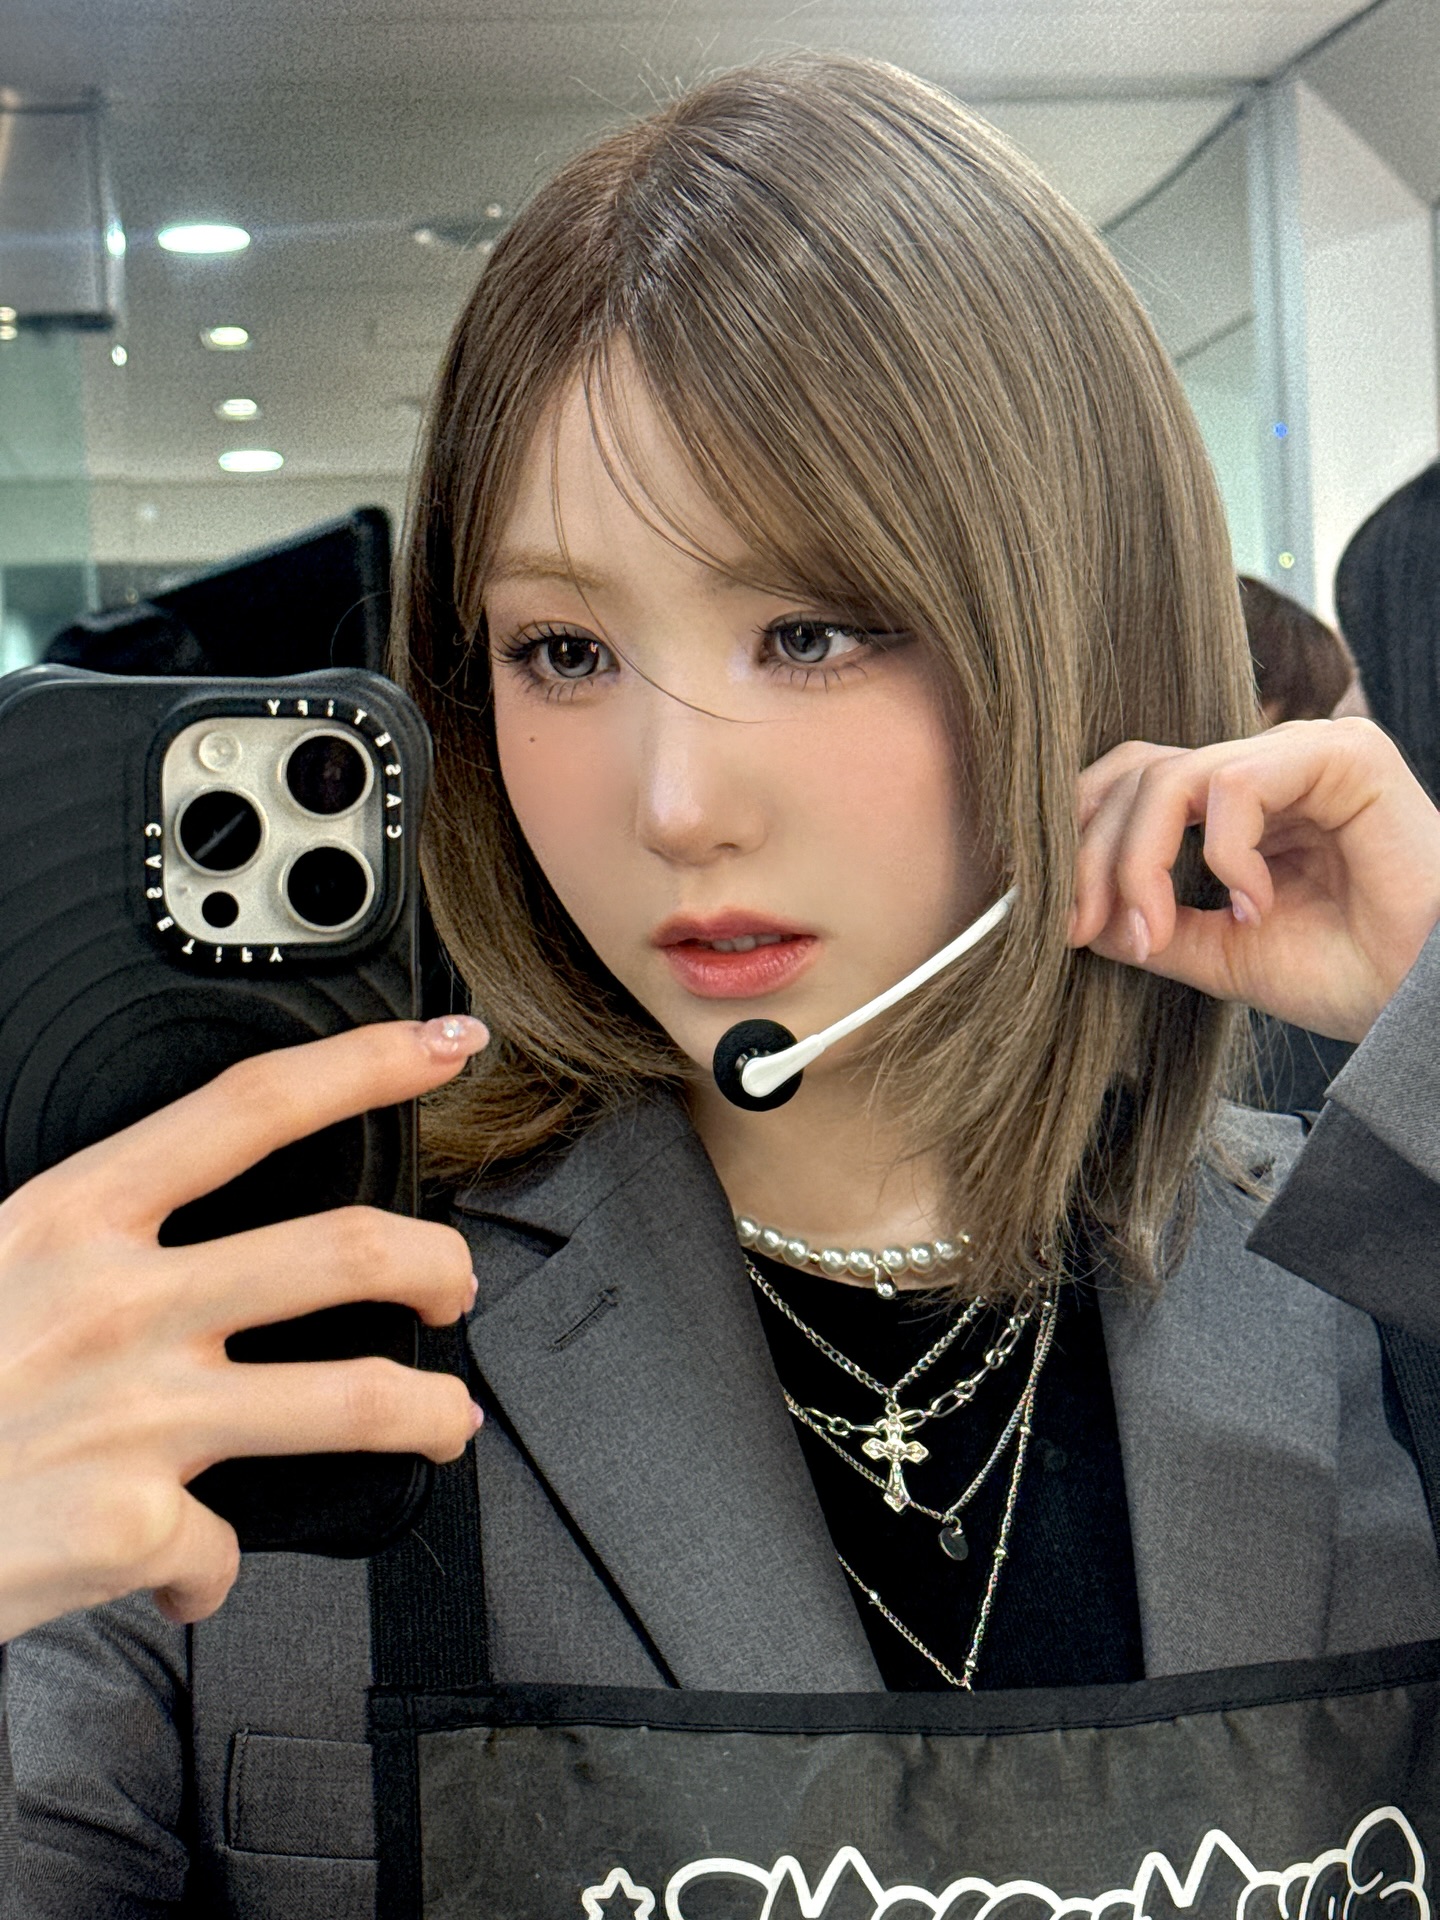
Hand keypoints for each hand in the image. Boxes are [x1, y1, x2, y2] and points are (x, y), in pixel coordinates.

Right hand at [0, 1014, 487, 1640]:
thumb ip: (80, 1241)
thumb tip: (164, 1238)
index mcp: (73, 1218)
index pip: (252, 1108)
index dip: (365, 1066)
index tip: (439, 1048)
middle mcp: (120, 1305)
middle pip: (343, 1251)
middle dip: (434, 1261)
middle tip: (454, 1281)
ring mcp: (137, 1415)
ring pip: (350, 1397)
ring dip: (424, 1410)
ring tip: (444, 1420)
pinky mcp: (133, 1525)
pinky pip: (221, 1549)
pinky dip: (209, 1568)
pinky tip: (188, 1569)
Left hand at [1069, 718, 1439, 1041]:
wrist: (1427, 1003)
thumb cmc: (1346, 974)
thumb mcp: (1220, 953)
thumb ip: (1153, 926)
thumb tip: (1075, 915)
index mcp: (1234, 808)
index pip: (1130, 785)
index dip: (1082, 843)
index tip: (1061, 923)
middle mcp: (1263, 770)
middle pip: (1136, 774)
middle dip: (1094, 857)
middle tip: (1085, 929)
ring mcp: (1301, 754)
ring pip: (1172, 776)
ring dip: (1142, 863)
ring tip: (1161, 932)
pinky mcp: (1343, 753)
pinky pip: (1238, 782)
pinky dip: (1226, 854)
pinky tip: (1257, 907)